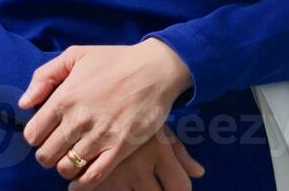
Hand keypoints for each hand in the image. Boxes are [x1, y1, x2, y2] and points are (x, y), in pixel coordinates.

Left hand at [21, 40, 193, 186]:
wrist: (156, 69)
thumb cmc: (115, 60)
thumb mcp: (76, 55)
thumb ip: (44, 76)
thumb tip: (24, 104)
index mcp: (64, 99)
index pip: (32, 135)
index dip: (36, 136)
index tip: (46, 133)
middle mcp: (78, 120)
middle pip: (45, 156)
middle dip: (48, 154)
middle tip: (59, 147)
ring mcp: (100, 136)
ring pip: (66, 168)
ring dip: (65, 166)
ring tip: (73, 157)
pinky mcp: (120, 148)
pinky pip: (92, 177)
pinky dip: (81, 184)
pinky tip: (79, 181)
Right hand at [88, 126, 203, 190]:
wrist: (89, 106)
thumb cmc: (132, 116)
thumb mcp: (156, 129)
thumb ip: (179, 152)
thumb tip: (199, 172)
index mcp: (157, 151)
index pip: (181, 186)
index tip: (173, 188)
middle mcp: (138, 166)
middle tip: (151, 185)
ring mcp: (114, 177)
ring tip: (132, 183)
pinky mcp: (92, 183)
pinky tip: (115, 186)